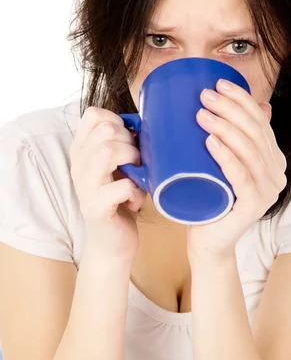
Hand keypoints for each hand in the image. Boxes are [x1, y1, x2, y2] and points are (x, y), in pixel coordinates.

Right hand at [70, 106, 146, 263]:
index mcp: (82, 151)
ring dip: (133, 161)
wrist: (113, 244)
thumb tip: (143, 123)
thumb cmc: (121, 200)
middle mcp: (78, 165)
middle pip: (106, 130)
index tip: (130, 140)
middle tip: (137, 162)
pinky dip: (138, 191)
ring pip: (109, 151)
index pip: (93, 115)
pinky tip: (136, 200)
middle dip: (131, 142)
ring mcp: (84, 186)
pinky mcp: (95, 207)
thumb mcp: (119, 166)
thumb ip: (123, 143)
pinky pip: (124, 185)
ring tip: (137, 176)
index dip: (119, 121)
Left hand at [186, 79, 286, 261]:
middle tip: (204, 96)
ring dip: (225, 128)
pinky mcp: (254, 207)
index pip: (261, 122)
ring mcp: (268, 192)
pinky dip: (226, 157)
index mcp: (272, 159)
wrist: (208, 240)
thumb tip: (233, 107)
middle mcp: (276, 174)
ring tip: (201, 115)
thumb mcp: (221, 162)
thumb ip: (231, 139)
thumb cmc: (211, 197)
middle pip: (254, 133)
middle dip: (230, 109)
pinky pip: (242, 177)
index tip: (218, 84)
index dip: (242, 100)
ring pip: (249, 152)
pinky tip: (210, 142)